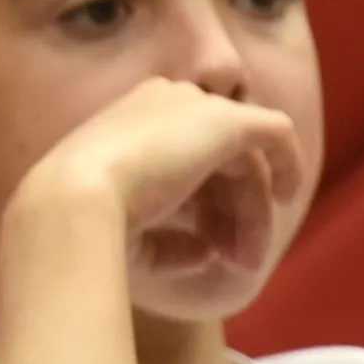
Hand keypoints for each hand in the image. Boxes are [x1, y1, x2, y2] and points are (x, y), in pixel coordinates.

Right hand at [20, 75, 304, 248]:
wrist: (74, 201)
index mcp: (127, 119)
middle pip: (217, 158)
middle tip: (238, 262)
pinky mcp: (224, 119)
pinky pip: (274, 131)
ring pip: (244, 159)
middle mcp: (160, 101)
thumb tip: (205, 250)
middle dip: (232, 213)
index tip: (207, 248)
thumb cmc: (88, 222)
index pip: (183, 156)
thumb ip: (168, 238)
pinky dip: (287, 162)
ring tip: (247, 260)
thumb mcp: (128, 230)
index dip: (203, 204)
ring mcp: (193, 106)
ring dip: (251, 212)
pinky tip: (288, 196)